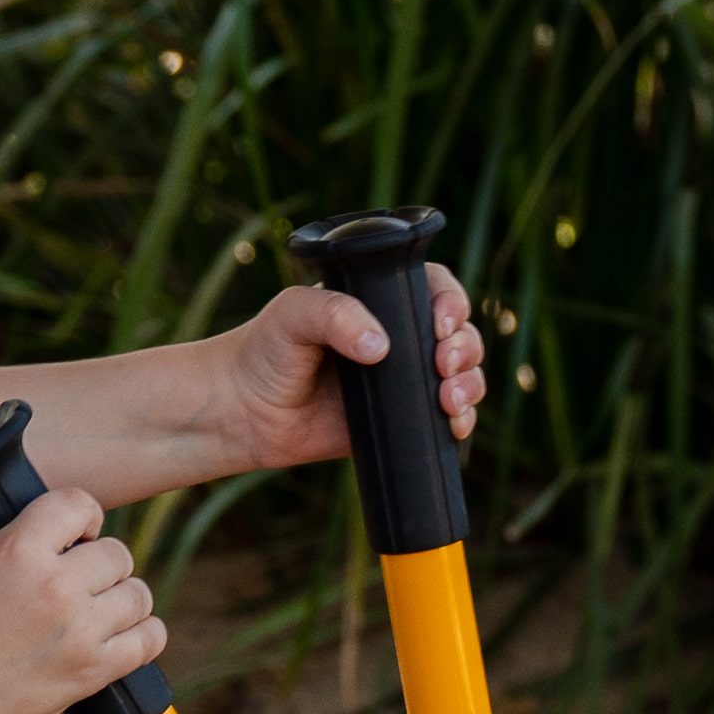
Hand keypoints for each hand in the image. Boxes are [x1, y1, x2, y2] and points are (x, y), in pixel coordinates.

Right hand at [0, 485, 162, 713]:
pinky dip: (143, 634)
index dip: (82, 514)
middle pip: (117, 553)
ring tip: (101, 606)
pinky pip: (148, 641)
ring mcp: (80, 632)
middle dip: (99, 560)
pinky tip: (124, 634)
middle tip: (79, 577)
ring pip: (138, 595)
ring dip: (122, 596)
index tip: (75, 531)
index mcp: (19, 549)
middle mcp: (58, 586)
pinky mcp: (91, 672)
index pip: (80, 505)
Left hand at [224, 264, 486, 470]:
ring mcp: (402, 379)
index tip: (440, 324)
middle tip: (443, 364)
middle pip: (459, 333)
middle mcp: (398, 336)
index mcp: (379, 300)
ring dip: (469, 384)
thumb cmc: (263, 352)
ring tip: (447, 399)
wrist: (244, 413)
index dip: (451, 303)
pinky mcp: (400, 420)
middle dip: (465, 348)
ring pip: (462, 375)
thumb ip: (334, 314)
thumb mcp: (293, 315)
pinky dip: (461, 420)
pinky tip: (453, 424)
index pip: (434, 289)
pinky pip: (446, 418)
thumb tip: (380, 346)